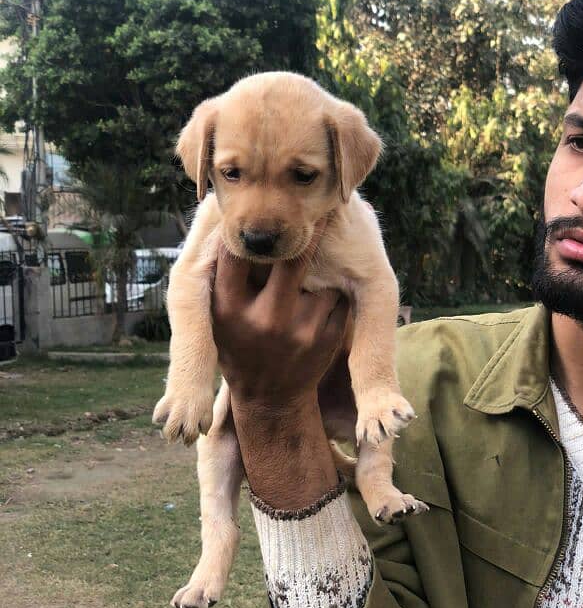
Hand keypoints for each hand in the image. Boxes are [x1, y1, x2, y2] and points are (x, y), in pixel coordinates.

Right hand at [211, 223, 349, 409]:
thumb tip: (235, 223)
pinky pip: (338, 296)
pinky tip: (323, 294)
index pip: (238, 252)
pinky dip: (333, 290)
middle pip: (290, 258)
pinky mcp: (328, 339)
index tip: (262, 210)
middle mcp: (265, 319)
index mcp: (230, 310)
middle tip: (311, 208)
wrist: (269, 399)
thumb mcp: (220, 318)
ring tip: (315, 266)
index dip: (251, 227)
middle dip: (303, 232)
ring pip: (321, 275)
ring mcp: (301, 331)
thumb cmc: (239, 347)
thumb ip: (226, 278)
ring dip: (320, 267)